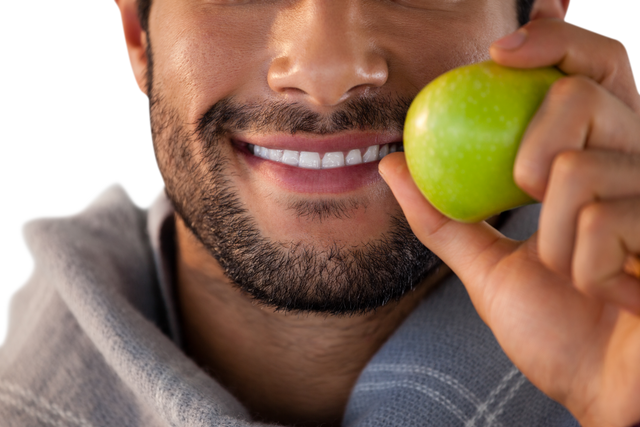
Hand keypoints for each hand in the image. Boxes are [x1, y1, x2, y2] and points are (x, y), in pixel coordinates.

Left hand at [379, 2, 639, 426]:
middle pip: (585, 89)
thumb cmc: (554, 328)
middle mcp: (639, 162)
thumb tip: (392, 165)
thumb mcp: (486, 264)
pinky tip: (606, 289)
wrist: (599, 386)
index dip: (561, 36)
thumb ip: (443, 215)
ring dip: (555, 236)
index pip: (592, 70)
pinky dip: (583, 265)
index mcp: (599, 160)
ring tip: (571, 270)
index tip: (517, 30)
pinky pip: (604, 218)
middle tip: (525, 189)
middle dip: (533, 141)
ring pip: (580, 167)